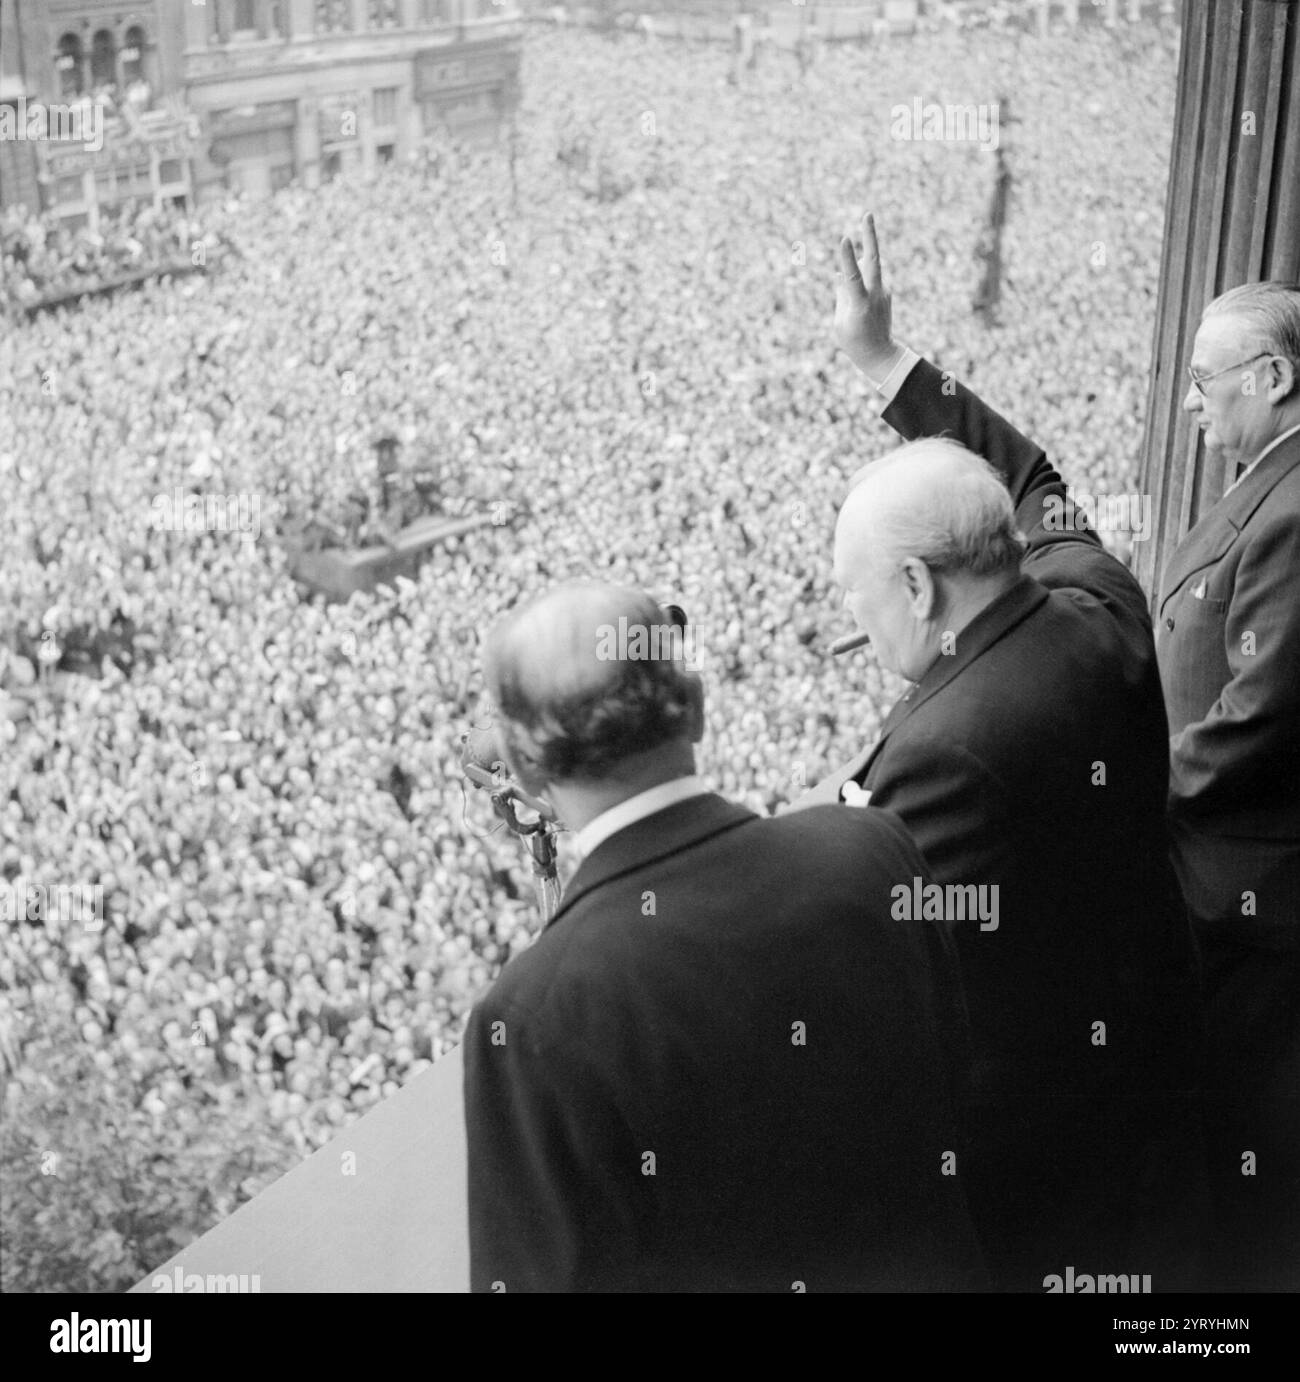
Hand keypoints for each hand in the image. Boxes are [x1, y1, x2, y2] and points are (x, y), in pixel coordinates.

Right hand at [834, 212, 897, 378]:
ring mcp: (883, 292)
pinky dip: (862, 283)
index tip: (843, 239)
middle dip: (870, 237)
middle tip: (867, 214)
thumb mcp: (840, 321)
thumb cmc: (853, 341)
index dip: (847, 258)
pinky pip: (868, 283)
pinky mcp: (885, 293)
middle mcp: (875, 294)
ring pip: (870, 269)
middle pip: (873, 260)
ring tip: (864, 242)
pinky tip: (862, 303)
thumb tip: (840, 274)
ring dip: (865, 254)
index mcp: (860, 304)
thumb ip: (841, 295)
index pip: (852, 277)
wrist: (880, 355)